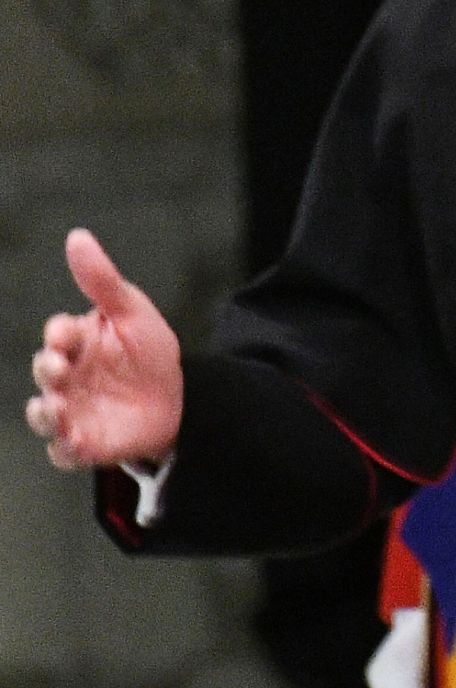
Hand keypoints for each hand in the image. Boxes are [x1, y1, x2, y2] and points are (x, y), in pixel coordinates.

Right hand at [24, 229, 182, 469]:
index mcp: (77, 342)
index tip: (67, 334)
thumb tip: (77, 237)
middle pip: (46, 372)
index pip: (59, 334)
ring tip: (55, 410)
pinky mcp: (85, 442)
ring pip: (44, 414)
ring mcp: (73, 410)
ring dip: (44, 414)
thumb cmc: (148, 352)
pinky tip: (75, 443)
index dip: (59, 334)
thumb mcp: (133, 313)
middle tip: (59, 367)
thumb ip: (102, 281)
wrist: (179, 399)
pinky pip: (65, 450)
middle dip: (47, 369)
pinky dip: (65, 448)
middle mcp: (67, 377)